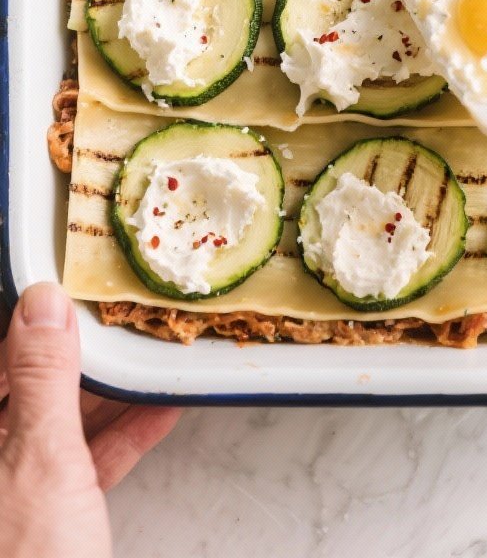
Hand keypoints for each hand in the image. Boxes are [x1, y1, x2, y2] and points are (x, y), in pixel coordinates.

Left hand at [0, 283, 179, 557]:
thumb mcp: (40, 461)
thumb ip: (43, 379)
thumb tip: (41, 304)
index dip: (27, 314)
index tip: (65, 276)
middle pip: (27, 385)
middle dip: (76, 347)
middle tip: (119, 308)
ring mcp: (14, 490)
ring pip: (58, 421)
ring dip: (107, 389)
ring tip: (149, 349)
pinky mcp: (46, 522)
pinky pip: (82, 462)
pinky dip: (121, 436)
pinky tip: (160, 411)